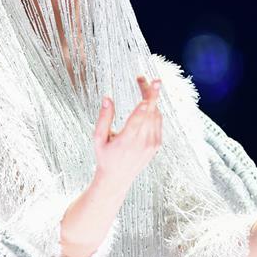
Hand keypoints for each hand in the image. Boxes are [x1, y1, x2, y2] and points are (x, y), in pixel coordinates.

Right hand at [92, 75, 162, 192]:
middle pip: (151, 111)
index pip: (139, 119)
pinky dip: (153, 110)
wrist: (117, 179)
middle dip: (149, 92)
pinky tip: (145, 104)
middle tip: (145, 77)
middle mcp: (143, 142)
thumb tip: (107, 97)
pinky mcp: (157, 145)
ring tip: (142, 84)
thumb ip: (103, 118)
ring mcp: (152, 144)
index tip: (152, 90)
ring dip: (151, 99)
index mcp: (126, 140)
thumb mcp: (98, 139)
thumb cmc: (104, 157)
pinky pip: (158, 121)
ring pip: (156, 115)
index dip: (146, 104)